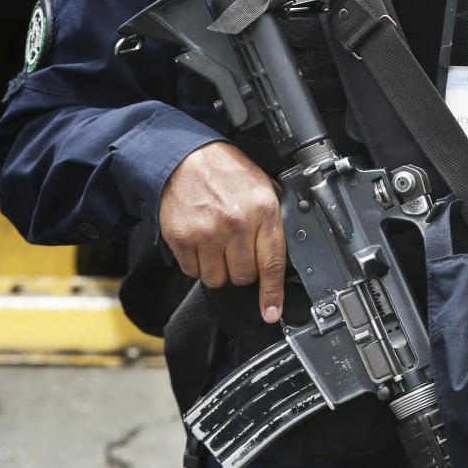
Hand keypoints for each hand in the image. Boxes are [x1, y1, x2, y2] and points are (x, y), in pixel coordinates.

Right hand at [158, 141, 284, 319]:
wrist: (186, 155)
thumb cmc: (225, 171)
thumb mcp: (262, 186)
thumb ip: (273, 218)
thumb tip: (283, 250)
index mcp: (263, 211)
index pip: (272, 264)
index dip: (272, 294)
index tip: (272, 312)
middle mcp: (237, 224)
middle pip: (244, 276)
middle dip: (241, 269)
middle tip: (235, 249)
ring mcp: (208, 233)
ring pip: (217, 278)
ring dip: (218, 269)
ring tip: (216, 244)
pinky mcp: (184, 238)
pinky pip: (193, 271)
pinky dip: (197, 264)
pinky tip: (200, 243)